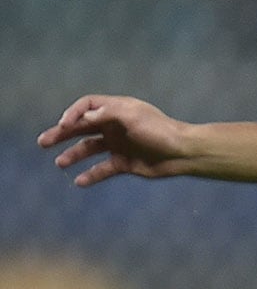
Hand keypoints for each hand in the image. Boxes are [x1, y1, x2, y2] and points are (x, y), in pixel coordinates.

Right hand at [38, 95, 188, 186]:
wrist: (182, 153)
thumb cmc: (158, 131)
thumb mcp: (132, 116)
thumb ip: (107, 113)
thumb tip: (84, 116)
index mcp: (117, 110)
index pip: (87, 106)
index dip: (73, 114)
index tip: (65, 125)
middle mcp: (115, 126)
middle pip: (82, 127)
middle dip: (62, 134)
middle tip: (43, 142)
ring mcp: (119, 145)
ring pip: (89, 149)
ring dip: (73, 155)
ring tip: (60, 163)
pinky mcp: (125, 163)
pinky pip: (103, 169)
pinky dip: (91, 175)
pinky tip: (79, 181)